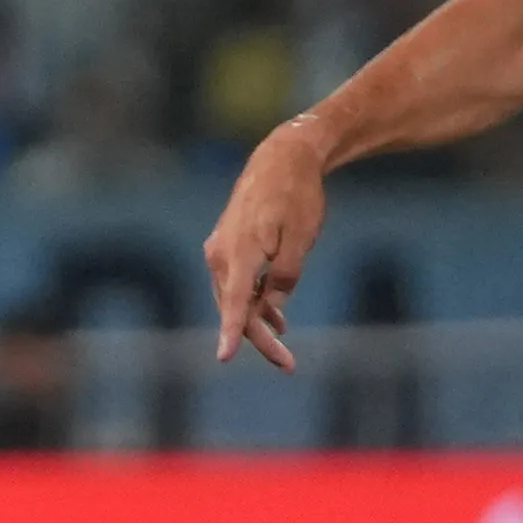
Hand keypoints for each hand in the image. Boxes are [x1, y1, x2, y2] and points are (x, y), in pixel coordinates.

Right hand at [204, 117, 335, 372]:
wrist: (282, 158)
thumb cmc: (296, 197)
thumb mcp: (301, 239)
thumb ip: (286, 276)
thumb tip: (272, 305)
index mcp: (240, 253)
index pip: (234, 303)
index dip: (230, 334)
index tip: (223, 359)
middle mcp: (221, 254)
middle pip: (235, 308)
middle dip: (258, 338)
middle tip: (288, 365)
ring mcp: (220, 249)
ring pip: (234, 297)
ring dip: (257, 320)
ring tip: (284, 342)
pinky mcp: (227, 245)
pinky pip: (236, 282)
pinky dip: (253, 299)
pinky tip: (275, 314)